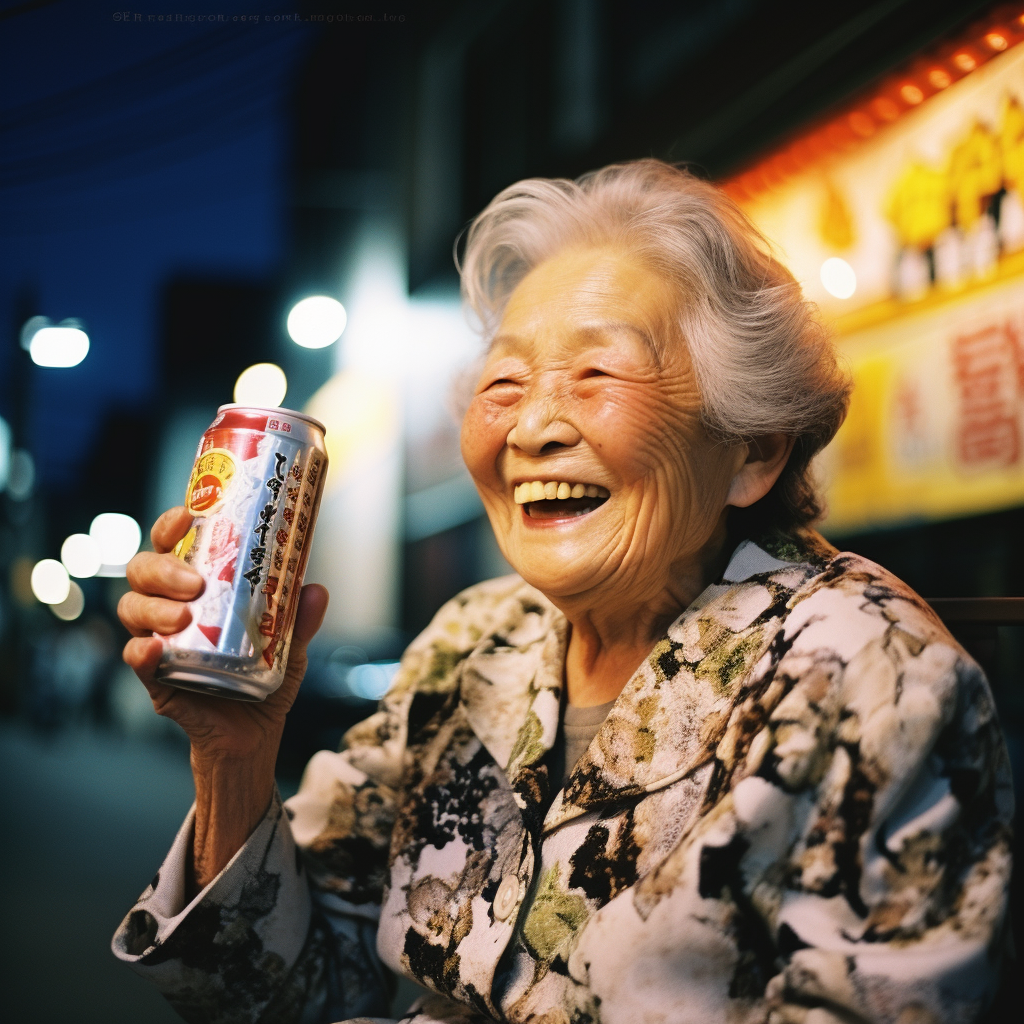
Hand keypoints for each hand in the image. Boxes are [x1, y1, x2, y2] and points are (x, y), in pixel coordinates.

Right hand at [120, 506, 328, 762]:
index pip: (172, 547)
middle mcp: (171, 609)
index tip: (185, 515)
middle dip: (162, 568)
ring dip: (153, 606)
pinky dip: (141, 651)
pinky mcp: (156, 680)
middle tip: (193, 581)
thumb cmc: (263, 679)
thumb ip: (301, 620)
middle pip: (143, 572)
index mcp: (198, 590)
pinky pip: (136, 659)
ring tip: (183, 614)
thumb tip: (316, 590)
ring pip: (132, 609)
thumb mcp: (291, 646)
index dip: (170, 527)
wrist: (255, 735)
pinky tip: (155, 647)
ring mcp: (159, 642)